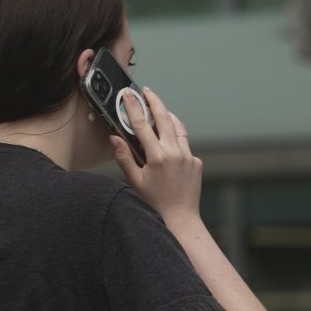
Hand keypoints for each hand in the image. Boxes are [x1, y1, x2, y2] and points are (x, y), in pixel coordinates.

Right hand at [109, 87, 202, 224]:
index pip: (141, 125)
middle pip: (164, 118)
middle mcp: (175, 153)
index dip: (133, 107)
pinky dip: (176, 136)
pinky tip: (168, 138)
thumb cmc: (154, 202)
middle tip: (146, 90)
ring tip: (158, 108)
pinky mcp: (196, 162)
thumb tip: (114, 138)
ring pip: (178, 127)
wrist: (180, 219)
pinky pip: (184, 143)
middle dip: (154, 101)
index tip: (128, 95)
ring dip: (167, 115)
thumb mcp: (134, 181)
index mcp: (157, 157)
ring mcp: (188, 157)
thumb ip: (124, 157)